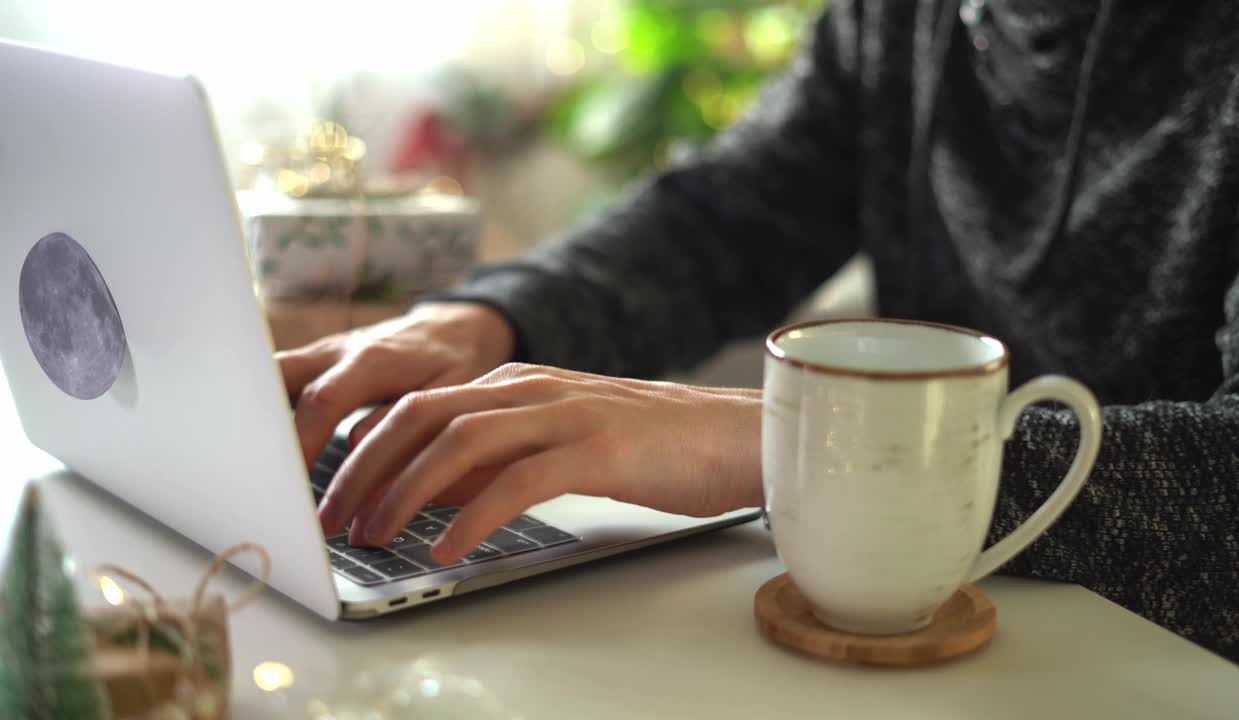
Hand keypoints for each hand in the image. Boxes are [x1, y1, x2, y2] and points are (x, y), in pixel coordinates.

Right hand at [275, 302, 514, 467]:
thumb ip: (406, 420)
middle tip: (255, 480)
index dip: (302, 442)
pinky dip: (263, 411)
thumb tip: (357, 451)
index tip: (290, 484)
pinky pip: (276, 383)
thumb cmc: (454, 362)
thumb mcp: (449, 391)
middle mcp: (337, 352)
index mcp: (373, 359)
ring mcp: (320, 355)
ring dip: (253, 417)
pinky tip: (255, 448)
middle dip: (262, 431)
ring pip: (269, 378)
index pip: (324, 400)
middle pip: (279, 382)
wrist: (453, 328)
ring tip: (243, 466)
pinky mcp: (314, 364)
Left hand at [316, 363, 763, 561]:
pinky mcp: (598, 449)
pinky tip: (446, 549)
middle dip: (366, 468)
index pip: (419, 405)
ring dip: (404, 492)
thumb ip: (500, 458)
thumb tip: (433, 492)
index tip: (333, 491)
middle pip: (422, 415)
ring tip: (375, 536)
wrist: (738, 435)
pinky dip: (471, 516)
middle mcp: (535, 389)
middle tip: (334, 518)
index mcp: (521, 385)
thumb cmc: (654, 446)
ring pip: (459, 441)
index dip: (366, 448)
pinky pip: (517, 481)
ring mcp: (566, 414)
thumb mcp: (561, 444)